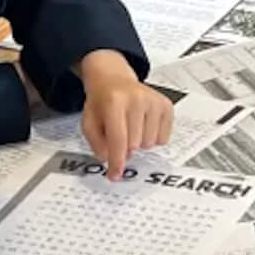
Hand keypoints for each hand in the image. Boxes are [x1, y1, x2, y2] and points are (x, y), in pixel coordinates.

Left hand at [77, 52, 176, 177]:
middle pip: (134, 144)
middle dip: (125, 148)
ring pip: (149, 143)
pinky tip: (143, 125)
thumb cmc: (102, 102)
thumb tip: (111, 160)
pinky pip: (163, 138)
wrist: (114, 80)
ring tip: (131, 127)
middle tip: (119, 135)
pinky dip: (153, 138)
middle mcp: (137, 98)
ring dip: (139, 142)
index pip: (118, 139)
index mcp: (114, 101)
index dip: (117, 161)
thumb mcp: (89, 121)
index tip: (115, 175)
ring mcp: (154, 101)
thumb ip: (97, 144)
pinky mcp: (166, 105)